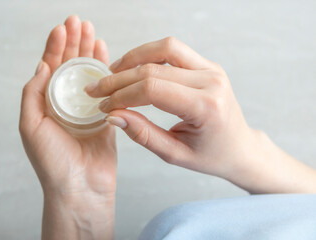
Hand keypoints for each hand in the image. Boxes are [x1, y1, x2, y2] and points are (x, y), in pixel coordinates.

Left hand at [19, 16, 115, 239]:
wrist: (79, 188)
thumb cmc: (52, 162)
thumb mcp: (31, 126)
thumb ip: (33, 94)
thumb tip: (42, 65)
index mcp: (46, 104)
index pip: (50, 68)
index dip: (55, 47)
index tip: (62, 28)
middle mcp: (65, 103)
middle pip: (69, 66)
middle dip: (73, 43)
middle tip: (79, 22)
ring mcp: (86, 108)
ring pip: (88, 73)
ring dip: (89, 52)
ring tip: (92, 32)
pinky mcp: (105, 115)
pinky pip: (106, 89)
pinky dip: (106, 71)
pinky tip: (105, 55)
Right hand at [86, 37, 315, 193]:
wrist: (239, 147)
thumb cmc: (211, 155)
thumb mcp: (175, 154)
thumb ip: (143, 134)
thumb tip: (113, 116)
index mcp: (206, 106)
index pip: (153, 89)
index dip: (121, 95)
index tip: (103, 106)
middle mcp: (211, 81)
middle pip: (153, 68)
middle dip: (119, 78)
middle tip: (96, 89)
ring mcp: (211, 68)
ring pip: (164, 48)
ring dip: (133, 58)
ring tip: (112, 74)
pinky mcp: (207, 64)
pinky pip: (173, 49)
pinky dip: (148, 55)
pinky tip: (132, 68)